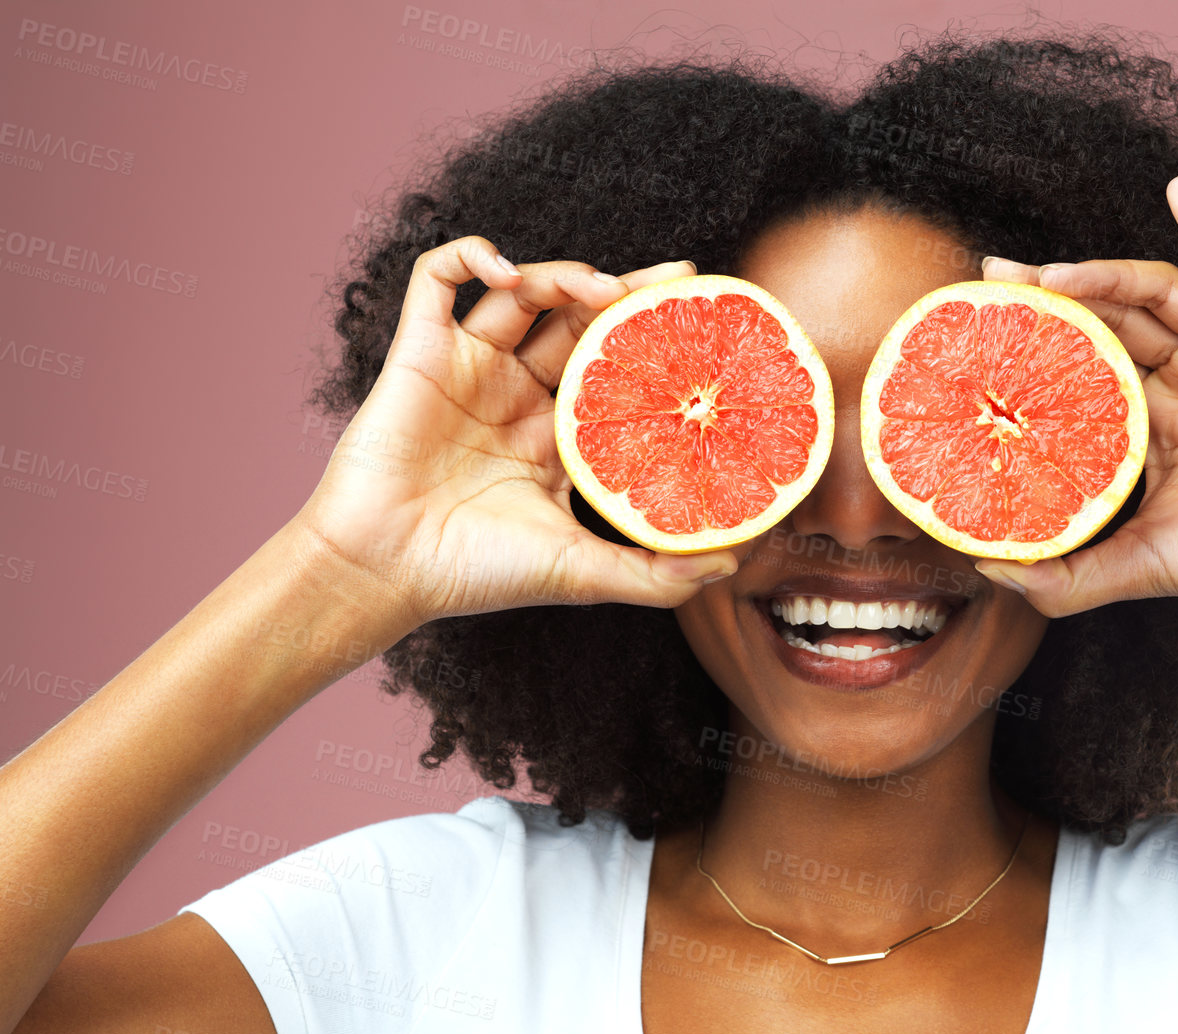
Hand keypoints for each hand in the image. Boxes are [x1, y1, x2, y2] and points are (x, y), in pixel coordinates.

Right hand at [290, 236, 738, 628]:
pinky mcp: (419, 351)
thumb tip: (730, 565)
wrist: (386, 569)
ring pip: (522, 292)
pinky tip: (506, 268)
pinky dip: (471, 254)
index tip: (700, 320)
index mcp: (553, 437)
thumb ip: (656, 574)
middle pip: (578, 321)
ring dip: (563, 275)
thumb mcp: (583, 573)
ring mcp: (467, 368)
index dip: (652, 342)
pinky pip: (437, 276)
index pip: (615, 370)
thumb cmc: (476, 574)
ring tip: (598, 288)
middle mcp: (514, 395)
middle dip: (624, 295)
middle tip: (673, 282)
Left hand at [973, 173, 1177, 621]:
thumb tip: (985, 570)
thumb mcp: (1136, 567)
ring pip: (1155, 296)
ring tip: (1048, 271)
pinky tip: (1177, 190)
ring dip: (1102, 275)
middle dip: (1054, 297)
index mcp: (1154, 425)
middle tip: (996, 280)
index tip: (982, 327)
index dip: (1039, 344)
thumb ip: (1063, 580)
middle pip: (1110, 321)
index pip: (1085, 366)